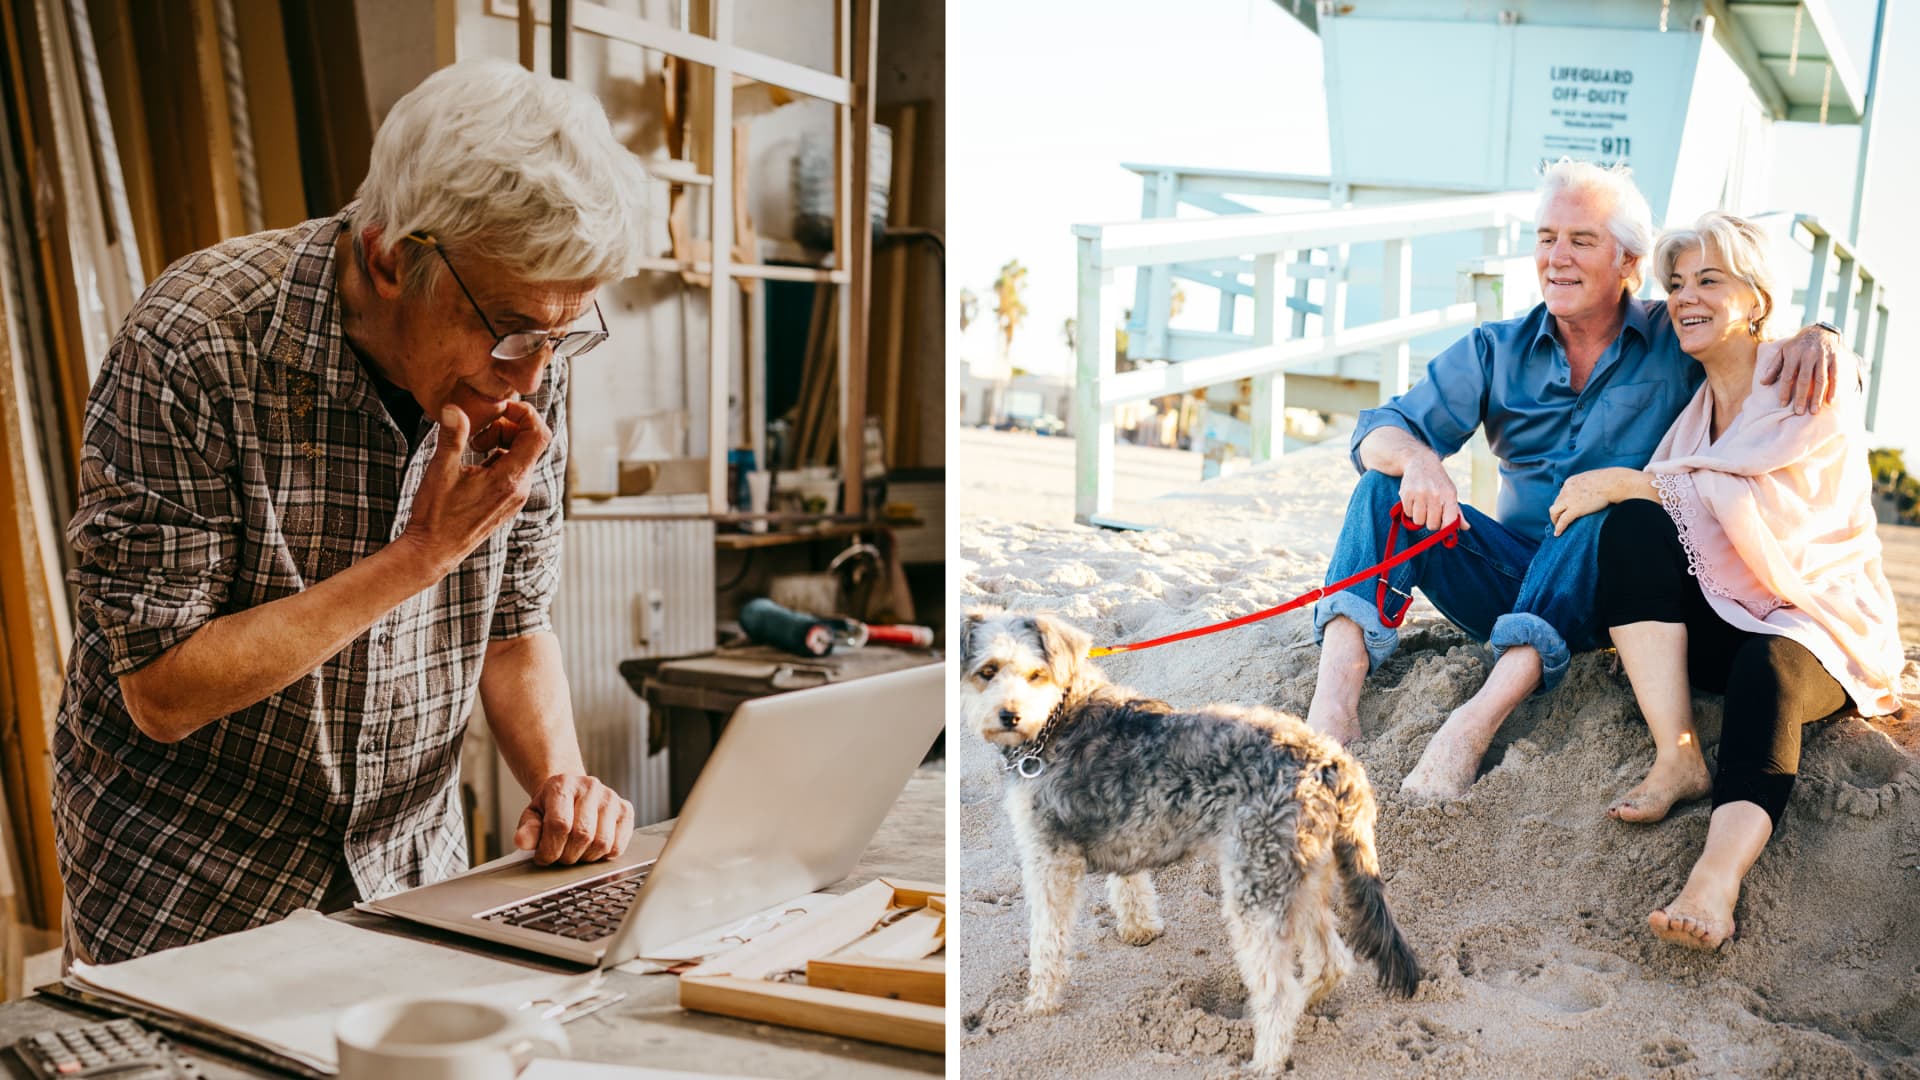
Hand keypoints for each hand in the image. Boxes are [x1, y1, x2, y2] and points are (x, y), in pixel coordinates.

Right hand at [396, 401, 550, 575]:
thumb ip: (453, 436)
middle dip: (508, 427)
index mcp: (510, 479)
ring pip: (522, 455)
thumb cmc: (436, 515)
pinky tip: (475, 465)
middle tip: (478, 434)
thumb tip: (454, 408)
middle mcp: (520, 488)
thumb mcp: (441, 471)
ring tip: (473, 448)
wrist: (434, 551)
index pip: (538, 434)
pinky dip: (499, 457)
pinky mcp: (508, 502)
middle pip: (532, 441)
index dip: (524, 414)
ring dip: (502, 441)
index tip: (498, 410)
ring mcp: (516, 497)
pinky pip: (514, 470)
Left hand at [514, 773, 634, 864]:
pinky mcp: (626, 810)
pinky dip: (603, 856)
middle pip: (582, 835)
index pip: (559, 824)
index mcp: (563, 784)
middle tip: (560, 856)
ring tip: (575, 852)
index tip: (544, 858)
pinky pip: (618, 846)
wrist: (572, 792)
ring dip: (585, 858)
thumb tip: (522, 841)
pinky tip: (591, 849)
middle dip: (567, 856)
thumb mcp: (532, 815)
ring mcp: (611, 798)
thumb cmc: (551, 807)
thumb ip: (528, 829)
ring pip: (602, 843)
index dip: (550, 849)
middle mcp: (590, 786)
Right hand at [1398, 452, 1468, 532]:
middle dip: (1430, 521)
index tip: (1441, 524)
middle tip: (1430, 511)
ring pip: (1418, 521)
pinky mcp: (1407, 493)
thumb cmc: (1438, 482)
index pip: (1449, 522)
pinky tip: (1414, 501)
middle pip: (1432, 525)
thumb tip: (1466, 527)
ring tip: (1421, 506)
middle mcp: (1436, 495)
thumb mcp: (1450, 493)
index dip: (1444, 528)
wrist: (1420, 462)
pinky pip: (1408, 513)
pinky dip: (1410, 510)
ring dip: (1419, 517)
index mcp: (1449, 495)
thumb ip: (1457, 512)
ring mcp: (1420, 494)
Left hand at [1548, 469, 1625, 535]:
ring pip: (1554, 511)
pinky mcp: (1575, 509)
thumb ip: (1588, 485)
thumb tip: (1594, 491)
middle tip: (1559, 520)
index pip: (1562, 494)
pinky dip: (1559, 528)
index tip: (1565, 509)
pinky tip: (1557, 534)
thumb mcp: (1593, 480)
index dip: (1563, 503)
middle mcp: (1567, 490)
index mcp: (1571, 482)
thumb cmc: (1610, 481)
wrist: (1613, 483)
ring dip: (1554, 520)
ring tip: (1557, 527)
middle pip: (1557, 503)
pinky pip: (1563, 520)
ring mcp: (1569, 500)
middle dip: (1558, 511)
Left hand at [1757, 326, 1845, 414]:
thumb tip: (1762, 383)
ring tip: (1814, 411)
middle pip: (1804, 380)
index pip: (1788, 376)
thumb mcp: (1783, 352)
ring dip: (1817, 396)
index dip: (1785, 390)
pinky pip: (1835, 376)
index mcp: (1793, 354)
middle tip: (1799, 412)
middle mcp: (1808, 355)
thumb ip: (1774, 367)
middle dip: (1802, 397)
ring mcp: (1823, 357)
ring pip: (1820, 379)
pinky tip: (1830, 401)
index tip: (1783, 404)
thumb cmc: (1797, 346)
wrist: (1819, 332)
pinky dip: (1833, 389)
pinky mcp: (1835, 359)